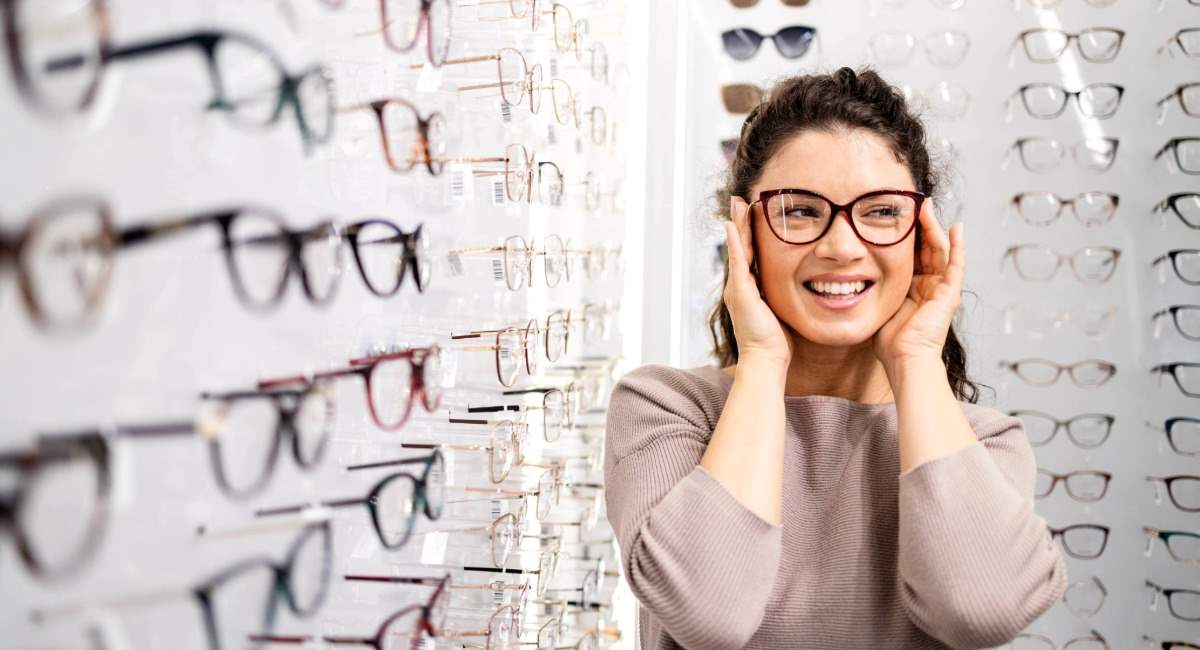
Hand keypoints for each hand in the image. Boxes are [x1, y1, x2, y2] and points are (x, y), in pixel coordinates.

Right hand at [724, 196, 793, 367]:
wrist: (766, 360)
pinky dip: (735, 242)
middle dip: (741, 222)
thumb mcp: (783, 313)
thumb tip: (805, 292)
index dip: (750, 235)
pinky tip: (734, 225)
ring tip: (736, 203)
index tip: (752, 215)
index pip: (751, 255)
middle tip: (739, 200)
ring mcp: (738, 288)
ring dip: (737, 224)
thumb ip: (787, 300)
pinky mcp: (741, 291)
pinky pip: (738, 261)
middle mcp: (740, 286)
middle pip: (740, 246)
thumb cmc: (778, 343)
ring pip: (738, 249)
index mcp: (750, 290)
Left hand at [873, 203, 964, 372]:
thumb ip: (870, 290)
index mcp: (913, 289)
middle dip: (921, 224)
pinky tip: (957, 228)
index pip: (911, 255)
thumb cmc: (888, 341)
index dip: (906, 235)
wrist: (904, 359)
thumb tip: (844, 276)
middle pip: (927, 248)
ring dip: (935, 227)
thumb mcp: (876, 306)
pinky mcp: (950, 294)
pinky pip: (957, 265)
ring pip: (940, 250)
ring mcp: (942, 289)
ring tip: (928, 206)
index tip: (896, 215)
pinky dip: (958, 246)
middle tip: (914, 202)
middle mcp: (930, 286)